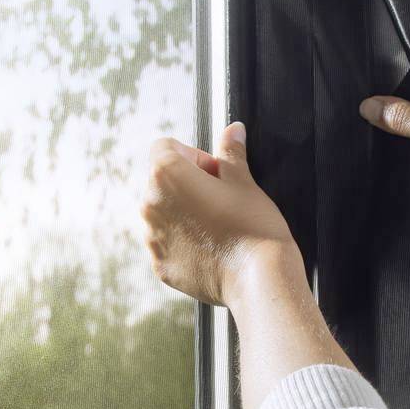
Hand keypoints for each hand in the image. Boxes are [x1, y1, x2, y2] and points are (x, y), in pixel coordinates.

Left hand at [140, 121, 298, 306]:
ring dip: (184, 213)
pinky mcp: (160, 265)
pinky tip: (212, 247)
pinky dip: (184, 241)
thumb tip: (233, 129)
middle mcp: (149, 205)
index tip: (217, 173)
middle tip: (223, 199)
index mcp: (165, 175)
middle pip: (162, 181)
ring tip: (219, 225)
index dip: (194, 155)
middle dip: (188, 184)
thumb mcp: (244, 181)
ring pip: (163, 213)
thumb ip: (231, 152)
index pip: (165, 148)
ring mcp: (152, 239)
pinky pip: (167, 243)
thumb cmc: (253, 226)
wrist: (259, 279)